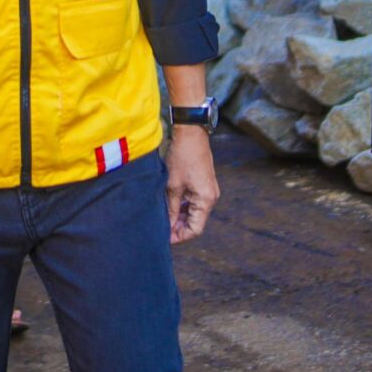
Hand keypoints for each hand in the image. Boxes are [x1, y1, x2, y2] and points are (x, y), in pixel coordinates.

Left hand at [164, 124, 219, 243]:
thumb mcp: (172, 186)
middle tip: (161, 230)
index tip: (165, 239)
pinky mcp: (204, 184)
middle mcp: (211, 198)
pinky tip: (169, 206)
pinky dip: (183, 206)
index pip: (195, 229)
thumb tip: (167, 226)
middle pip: (196, 222)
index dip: (180, 236)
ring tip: (163, 218)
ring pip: (194, 212)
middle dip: (179, 227)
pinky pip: (194, 202)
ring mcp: (209, 190)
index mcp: (205, 200)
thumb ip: (171, 208)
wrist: (191, 133)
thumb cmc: (182, 157)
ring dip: (180, 217)